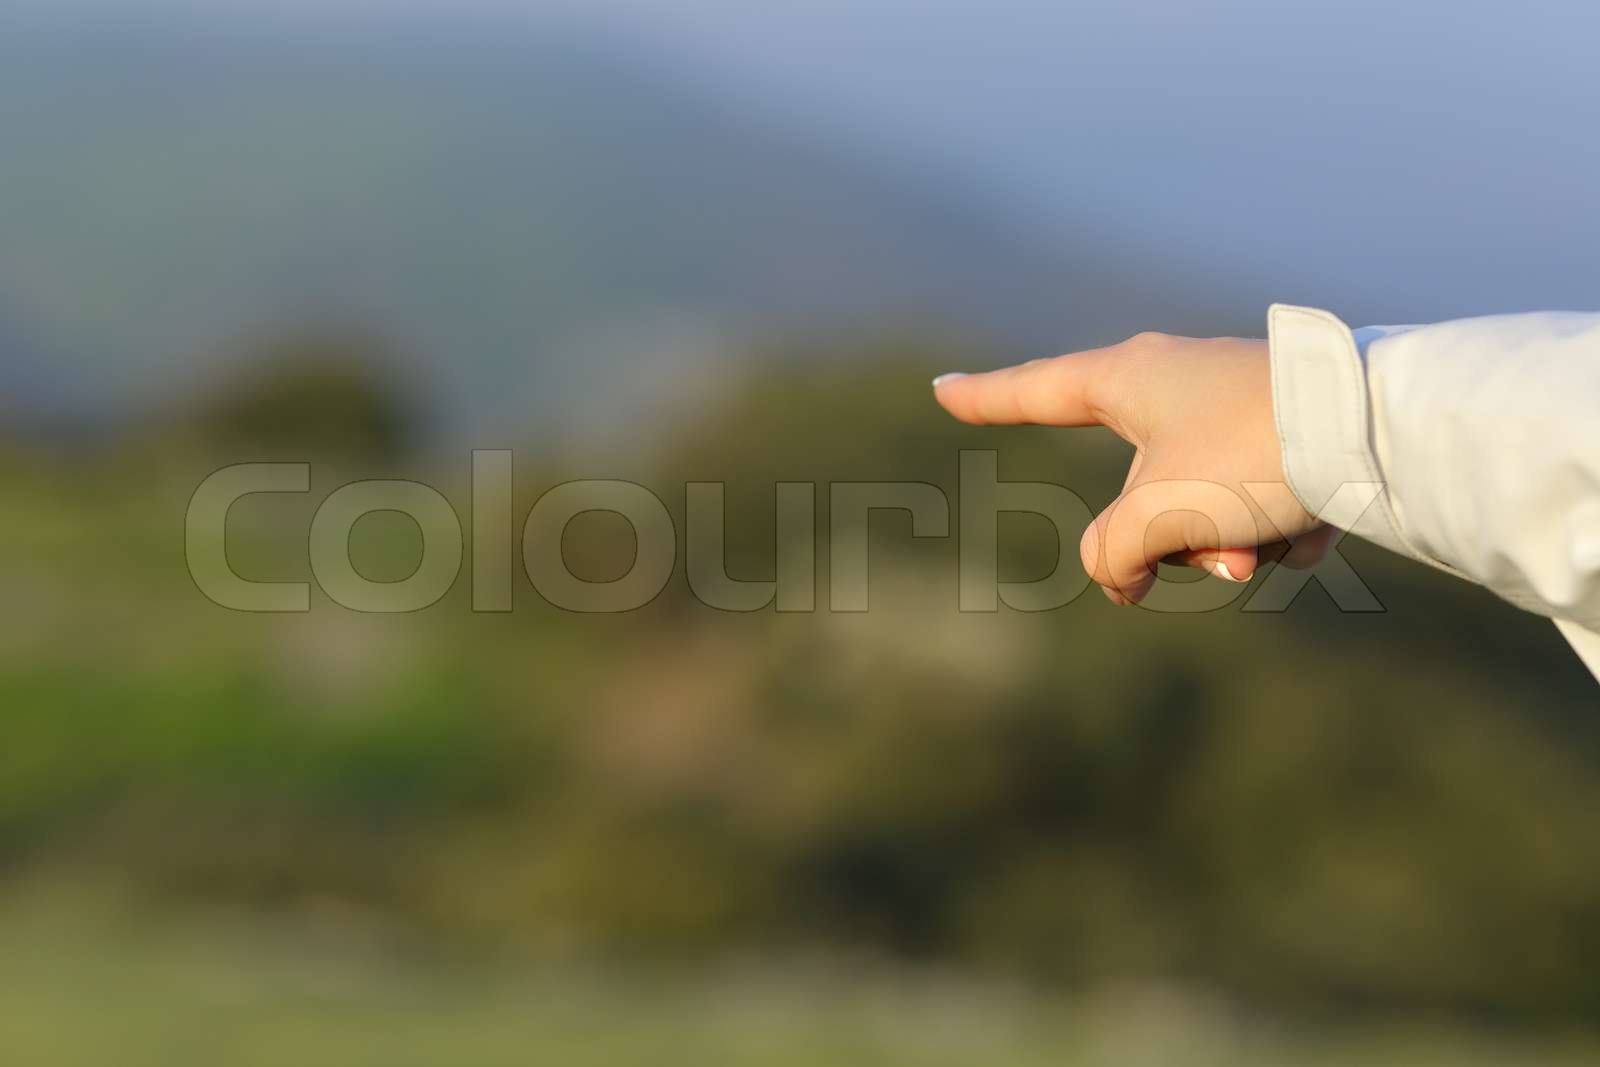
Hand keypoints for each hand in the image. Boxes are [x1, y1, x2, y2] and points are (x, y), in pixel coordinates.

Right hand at [933, 332, 1334, 603]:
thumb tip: (1123, 578)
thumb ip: (1112, 554)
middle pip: (1136, 489)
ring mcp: (1235, 407)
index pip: (1035, 390)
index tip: (942, 391)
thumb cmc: (1250, 457)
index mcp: (1130, 377)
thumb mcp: (1155, 515)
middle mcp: (1177, 383)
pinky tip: (1315, 522)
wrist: (1378, 434)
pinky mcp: (1288, 434)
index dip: (984, 398)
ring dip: (1227, 544)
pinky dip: (1276, 530)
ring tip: (1267, 540)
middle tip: (1205, 559)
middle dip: (1172, 540)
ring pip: (1199, 506)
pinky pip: (1253, 505)